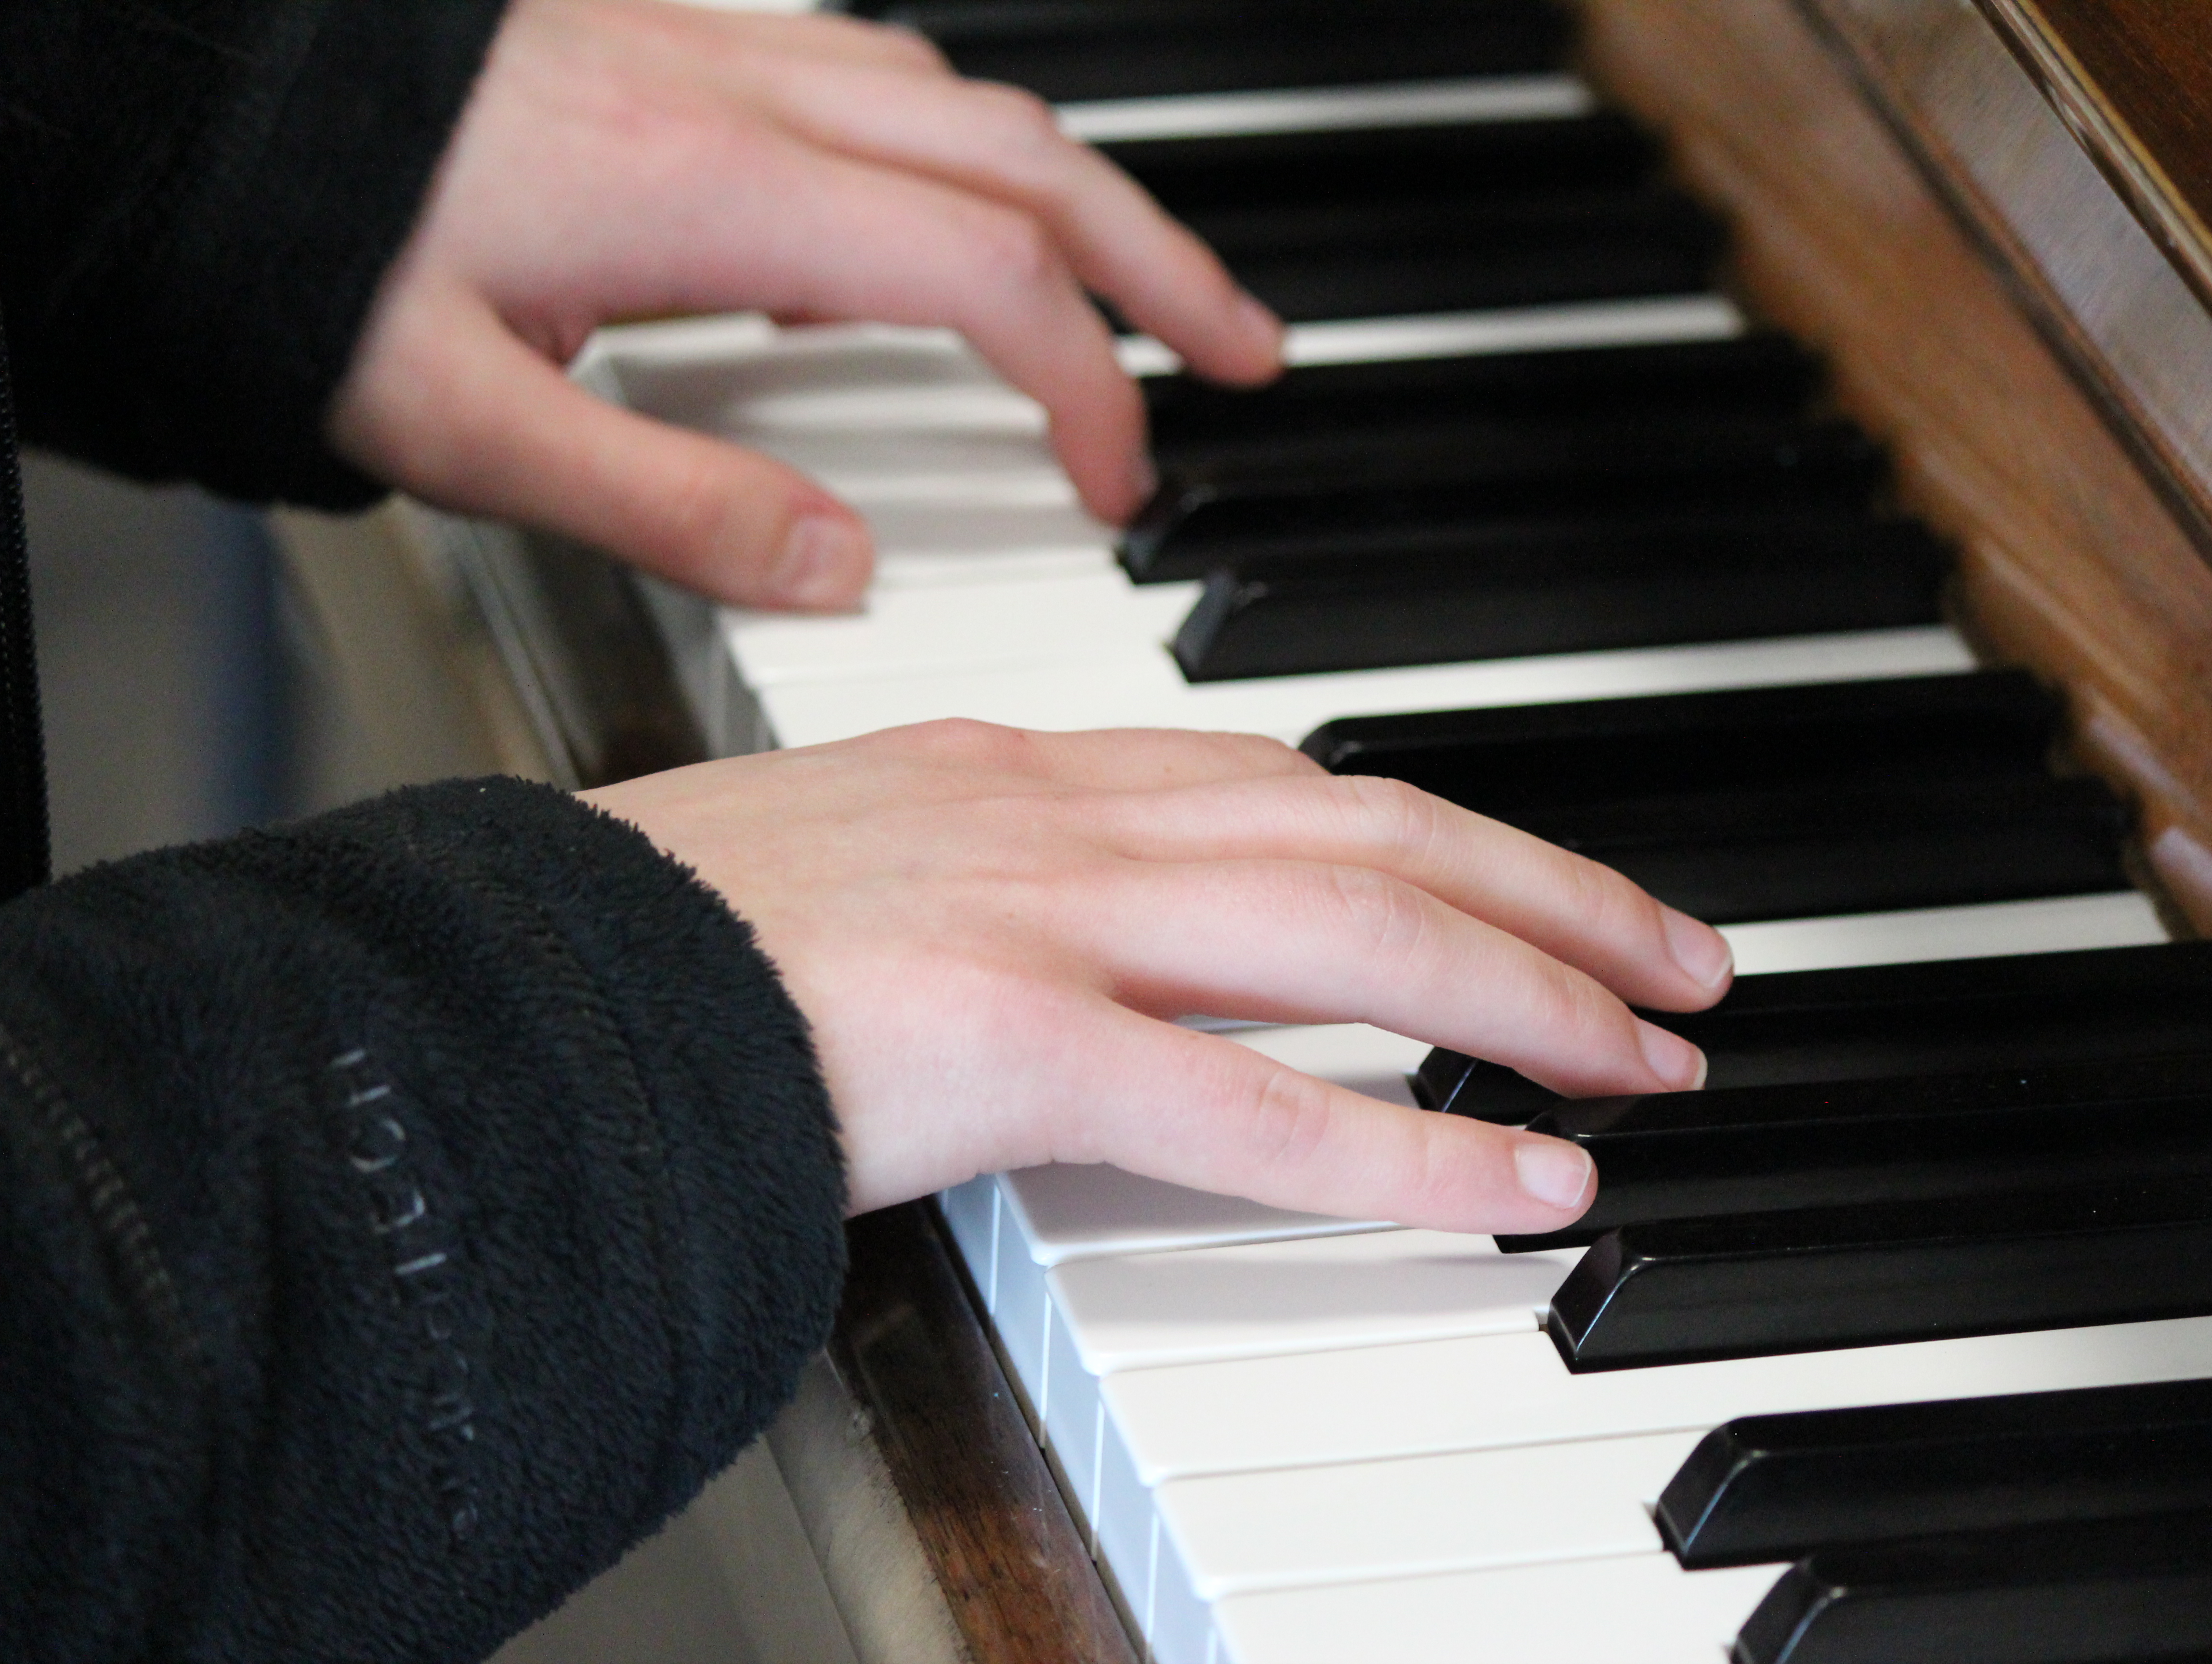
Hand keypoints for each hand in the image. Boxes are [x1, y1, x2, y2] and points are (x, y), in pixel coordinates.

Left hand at [329, 0, 1282, 610]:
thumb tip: (840, 568)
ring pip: (962, 104)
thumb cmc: (309, 252)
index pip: (984, 282)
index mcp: (718, 198)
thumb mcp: (469, 423)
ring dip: (1074, 198)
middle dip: (1161, 262)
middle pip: (1028, 162)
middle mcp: (743, 100)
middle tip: (1246, 351)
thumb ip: (670, 505)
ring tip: (1135, 285)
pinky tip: (927, 228)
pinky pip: (868, 79)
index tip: (1119, 486)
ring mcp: (716, 55)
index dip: (1085, 387)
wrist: (191, 101)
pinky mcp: (671, 44)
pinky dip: (948, 155)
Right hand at [582, 721, 1732, 1233]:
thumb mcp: (866, 875)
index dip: (1449, 829)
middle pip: (1372, 824)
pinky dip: (1409, 1146)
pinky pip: (1255, 1108)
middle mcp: (1057, 814)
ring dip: (1531, 990)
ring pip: (1356, 931)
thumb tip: (1111, 967)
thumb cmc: (664, 950)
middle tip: (1678, 961)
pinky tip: (1523, 1189)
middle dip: (1552, 890)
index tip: (1545, 884)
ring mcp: (1037, 915)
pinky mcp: (1005, 1038)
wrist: (509, 987)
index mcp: (1020, 771)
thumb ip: (999, 896)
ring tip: (1654, 1056)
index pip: (1291, 775)